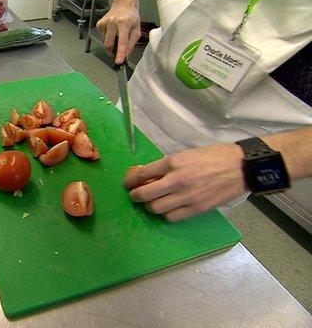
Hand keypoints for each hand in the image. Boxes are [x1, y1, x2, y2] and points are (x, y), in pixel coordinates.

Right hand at [96, 4, 140, 63]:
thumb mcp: (136, 30)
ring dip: (111, 44)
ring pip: (105, 42)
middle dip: (112, 52)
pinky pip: (102, 37)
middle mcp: (112, 22)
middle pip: (109, 44)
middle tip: (117, 53)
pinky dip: (107, 38)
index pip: (122, 41)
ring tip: (117, 35)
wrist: (123, 4)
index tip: (118, 61)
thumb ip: (131, 44)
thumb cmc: (131, 17)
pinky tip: (112, 32)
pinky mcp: (99, 24)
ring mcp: (104, 23)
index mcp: (124, 23)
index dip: (120, 53)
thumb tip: (125, 56)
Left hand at [123, 144, 246, 220]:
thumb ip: (168, 165)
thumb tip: (150, 174)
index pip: (143, 174)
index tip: (128, 184)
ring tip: (152, 202)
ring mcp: (187, 196)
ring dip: (150, 206)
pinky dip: (166, 214)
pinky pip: (173, 217)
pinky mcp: (197, 208)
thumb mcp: (187, 154)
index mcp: (173, 162)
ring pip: (156, 208)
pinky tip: (168, 209)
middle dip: (136, 196)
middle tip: (135, 196)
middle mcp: (177, 180)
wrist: (241, 167)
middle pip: (145, 194)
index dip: (131, 180)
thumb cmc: (214, 156)